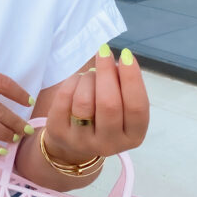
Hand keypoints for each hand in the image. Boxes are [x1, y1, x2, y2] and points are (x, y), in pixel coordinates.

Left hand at [43, 46, 148, 163]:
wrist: (73, 142)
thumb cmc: (103, 117)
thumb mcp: (121, 107)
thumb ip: (123, 87)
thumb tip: (117, 62)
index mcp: (132, 136)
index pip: (137, 107)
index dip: (132, 79)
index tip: (126, 55)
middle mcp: (109, 144)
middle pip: (109, 104)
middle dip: (106, 72)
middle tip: (104, 52)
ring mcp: (82, 142)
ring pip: (84, 101)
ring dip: (88, 78)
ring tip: (90, 74)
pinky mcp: (59, 133)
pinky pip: (64, 99)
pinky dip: (72, 82)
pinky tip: (77, 80)